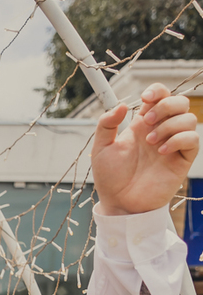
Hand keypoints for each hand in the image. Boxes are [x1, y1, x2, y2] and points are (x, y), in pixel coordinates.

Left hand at [92, 82, 199, 215]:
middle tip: (147, 122)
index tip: (144, 98)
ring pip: (189, 118)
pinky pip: (193, 139)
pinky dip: (178, 140)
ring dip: (170, 125)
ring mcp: (173, 144)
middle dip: (166, 105)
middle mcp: (161, 131)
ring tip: (151, 142)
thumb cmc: (110, 179)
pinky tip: (161, 151)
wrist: (120, 204)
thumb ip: (106, 124)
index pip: (160, 95)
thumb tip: (122, 105)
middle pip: (180, 102)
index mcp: (143, 124)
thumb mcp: (101, 149)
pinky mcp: (182, 160)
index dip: (157, 90)